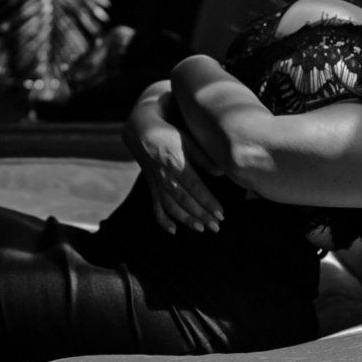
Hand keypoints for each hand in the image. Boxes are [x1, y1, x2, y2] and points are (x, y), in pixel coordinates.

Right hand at [124, 88, 225, 233]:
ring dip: (186, 220)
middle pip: (184, 200)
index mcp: (176, 163)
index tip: (221, 213)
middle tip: (216, 226)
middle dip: (201, 215)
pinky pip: (155, 207)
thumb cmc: (170, 133)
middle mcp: (165, 176)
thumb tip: (221, 173)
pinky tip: (174, 231)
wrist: (141, 129)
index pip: (195, 187)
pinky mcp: (151, 187)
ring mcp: (156, 183)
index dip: (208, 201)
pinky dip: (163, 220)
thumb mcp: (188, 140)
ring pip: (171, 206)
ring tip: (201, 229)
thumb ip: (203, 157)